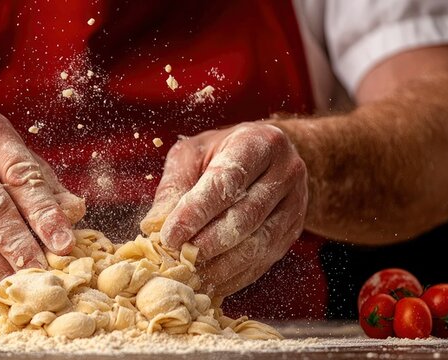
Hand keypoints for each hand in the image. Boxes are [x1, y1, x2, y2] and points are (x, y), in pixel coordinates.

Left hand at [140, 122, 306, 297]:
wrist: (268, 158)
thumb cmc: (221, 153)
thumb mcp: (193, 155)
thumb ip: (174, 186)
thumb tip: (153, 225)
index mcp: (259, 143)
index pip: (227, 180)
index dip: (196, 211)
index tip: (170, 235)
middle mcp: (285, 172)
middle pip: (246, 216)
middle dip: (209, 242)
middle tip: (179, 258)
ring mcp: (295, 204)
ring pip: (258, 243)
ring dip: (221, 266)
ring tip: (191, 276)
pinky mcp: (292, 232)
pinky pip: (264, 261)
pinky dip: (234, 277)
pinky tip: (210, 283)